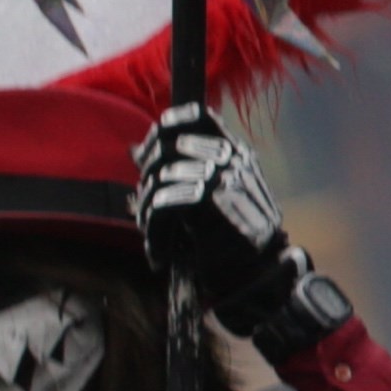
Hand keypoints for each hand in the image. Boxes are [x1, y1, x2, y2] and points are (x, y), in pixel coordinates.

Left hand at [134, 106, 346, 348]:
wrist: (257, 274)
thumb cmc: (226, 239)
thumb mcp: (205, 196)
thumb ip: (179, 171)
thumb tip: (134, 151)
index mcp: (233, 151)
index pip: (192, 116)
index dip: (163, 129)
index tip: (147, 153)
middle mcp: (232, 158)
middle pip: (166, 146)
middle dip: (147, 177)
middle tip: (148, 209)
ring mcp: (225, 176)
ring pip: (162, 178)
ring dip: (148, 212)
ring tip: (156, 236)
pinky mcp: (214, 199)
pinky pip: (163, 203)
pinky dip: (153, 231)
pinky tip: (160, 252)